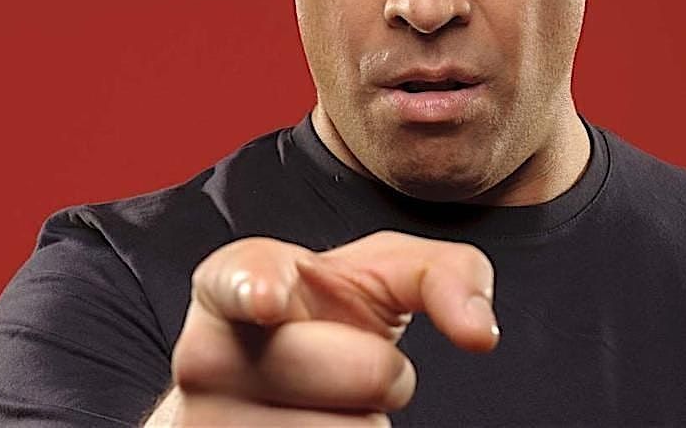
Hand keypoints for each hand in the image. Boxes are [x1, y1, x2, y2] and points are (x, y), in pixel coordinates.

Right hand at [144, 231, 498, 425]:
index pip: (239, 279)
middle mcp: (206, 356)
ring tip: (324, 400)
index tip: (269, 299)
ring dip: (364, 422)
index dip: (257, 287)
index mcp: (234, 283)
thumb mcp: (381, 274)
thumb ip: (442, 274)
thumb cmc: (327, 317)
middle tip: (347, 359)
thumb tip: (480, 332)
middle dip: (384, 369)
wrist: (265, 388)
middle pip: (365, 373)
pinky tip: (316, 427)